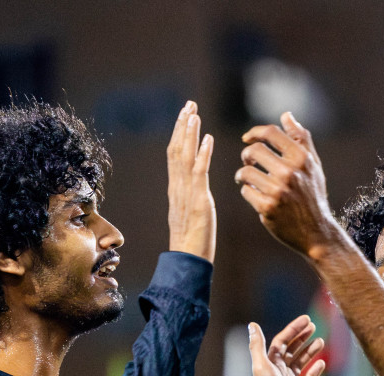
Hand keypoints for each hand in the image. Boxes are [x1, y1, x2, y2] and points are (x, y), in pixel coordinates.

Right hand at [167, 100, 216, 260]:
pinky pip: (199, 174)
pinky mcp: (198, 203)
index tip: (186, 114)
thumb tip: (197, 190)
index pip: (175, 155)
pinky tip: (208, 138)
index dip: (179, 134)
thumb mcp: (193, 215)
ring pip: (184, 157)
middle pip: (176, 150)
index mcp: (177, 190)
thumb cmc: (194, 244)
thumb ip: (193, 199)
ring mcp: (186, 194)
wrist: (188, 264)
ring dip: (189, 133)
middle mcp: (178, 188)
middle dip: (182, 125)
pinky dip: (202, 154)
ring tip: (194, 112)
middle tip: (189, 104)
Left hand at [235, 113, 343, 259]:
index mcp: (301, 158)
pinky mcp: (268, 208)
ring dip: (242, 174)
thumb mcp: (313, 165)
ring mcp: (278, 191)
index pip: (270, 134)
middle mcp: (290, 173)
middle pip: (254, 151)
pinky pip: (246, 191)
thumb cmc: (313, 195)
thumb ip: (301, 139)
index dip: (254, 133)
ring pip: (246, 172)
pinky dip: (247, 191)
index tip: (247, 139)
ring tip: (246, 179)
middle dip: (247, 155)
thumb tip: (286, 115)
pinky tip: (254, 195)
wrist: (317, 232)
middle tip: (248, 161)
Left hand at [252, 315, 326, 375]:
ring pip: (301, 363)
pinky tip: (321, 363)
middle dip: (302, 337)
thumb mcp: (262, 366)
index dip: (294, 329)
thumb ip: (257, 345)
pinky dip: (315, 371)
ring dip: (310, 351)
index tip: (307, 319)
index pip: (282, 341)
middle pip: (292, 350)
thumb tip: (252, 325)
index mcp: (271, 364)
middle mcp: (280, 372)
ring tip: (320, 341)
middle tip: (313, 326)